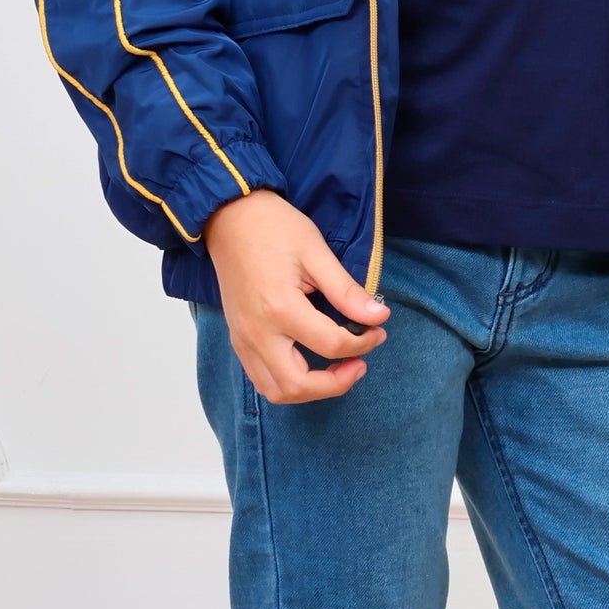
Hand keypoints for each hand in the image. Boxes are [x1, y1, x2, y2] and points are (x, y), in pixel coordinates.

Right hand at [201, 189, 388, 402]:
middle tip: (359, 363)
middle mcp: (257, 332)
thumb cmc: (274, 228)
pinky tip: (310, 363)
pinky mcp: (238, 338)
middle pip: (298, 385)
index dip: (363, 343)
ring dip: (311, 390)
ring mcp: (243, 339)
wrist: (230, 217)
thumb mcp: (317, 253)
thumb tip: (379, 317)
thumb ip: (346, 291)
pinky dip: (289, 382)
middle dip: (336, 383)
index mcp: (280, 308)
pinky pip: (262, 378)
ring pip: (276, 391)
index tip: (377, 329)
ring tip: (336, 369)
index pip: (331, 345)